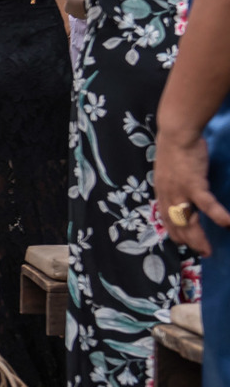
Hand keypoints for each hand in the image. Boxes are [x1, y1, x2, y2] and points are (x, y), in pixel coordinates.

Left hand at [155, 129, 229, 255]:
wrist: (176, 134)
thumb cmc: (175, 149)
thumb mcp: (169, 170)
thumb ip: (173, 183)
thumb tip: (180, 190)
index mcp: (162, 191)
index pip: (166, 217)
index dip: (174, 231)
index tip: (181, 242)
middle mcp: (168, 195)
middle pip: (176, 224)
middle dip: (187, 241)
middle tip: (200, 252)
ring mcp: (180, 192)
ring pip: (188, 221)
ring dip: (198, 237)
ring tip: (207, 251)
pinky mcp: (194, 184)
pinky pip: (206, 204)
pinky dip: (217, 215)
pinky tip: (228, 224)